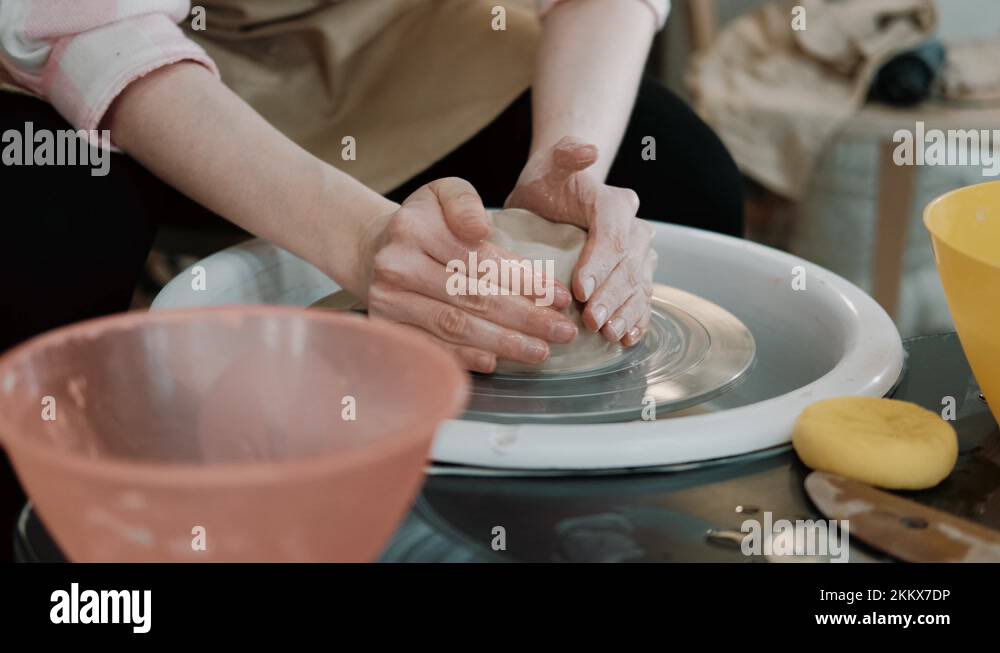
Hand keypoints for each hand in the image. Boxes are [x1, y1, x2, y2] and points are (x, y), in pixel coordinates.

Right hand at [357, 177, 576, 372]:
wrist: (377, 250)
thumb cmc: (425, 223)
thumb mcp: (445, 194)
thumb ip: (466, 203)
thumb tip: (481, 228)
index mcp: (415, 228)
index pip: (480, 260)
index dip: (524, 281)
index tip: (560, 297)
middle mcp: (397, 266)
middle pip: (472, 296)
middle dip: (524, 318)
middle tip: (562, 331)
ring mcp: (388, 300)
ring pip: (455, 326)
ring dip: (503, 342)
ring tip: (540, 351)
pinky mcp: (387, 327)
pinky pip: (432, 347)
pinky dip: (465, 358)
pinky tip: (495, 362)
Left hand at [505, 137, 656, 346]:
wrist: (558, 194)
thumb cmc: (549, 183)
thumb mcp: (549, 164)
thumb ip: (566, 153)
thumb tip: (589, 151)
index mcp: (616, 203)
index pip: (613, 237)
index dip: (599, 265)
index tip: (579, 290)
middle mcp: (636, 228)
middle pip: (628, 266)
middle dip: (611, 296)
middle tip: (592, 321)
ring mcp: (639, 255)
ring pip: (639, 286)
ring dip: (626, 313)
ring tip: (610, 333)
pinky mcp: (636, 274)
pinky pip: (642, 299)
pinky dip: (637, 320)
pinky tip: (627, 338)